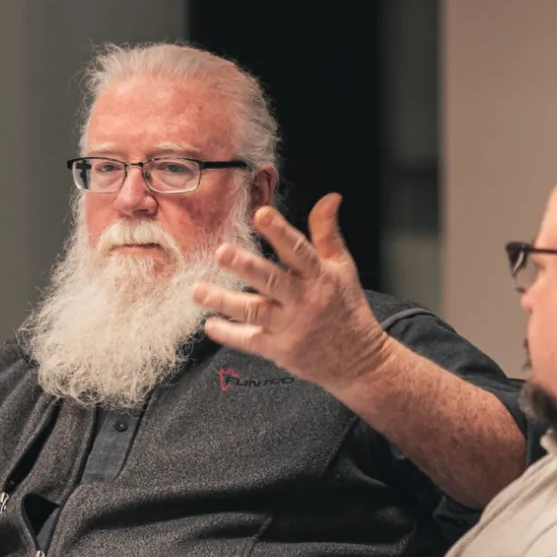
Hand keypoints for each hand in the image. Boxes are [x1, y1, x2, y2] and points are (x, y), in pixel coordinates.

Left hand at [194, 194, 393, 391]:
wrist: (358, 359)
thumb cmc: (346, 308)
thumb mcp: (342, 267)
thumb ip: (327, 232)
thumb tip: (330, 197)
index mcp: (319, 276)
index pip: (298, 250)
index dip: (280, 231)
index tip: (261, 214)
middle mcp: (304, 299)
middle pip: (272, 280)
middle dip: (246, 266)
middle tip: (221, 252)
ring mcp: (290, 326)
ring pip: (255, 310)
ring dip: (224, 301)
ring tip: (198, 291)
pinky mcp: (280, 349)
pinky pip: (250, 341)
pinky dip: (229, 334)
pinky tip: (209, 325)